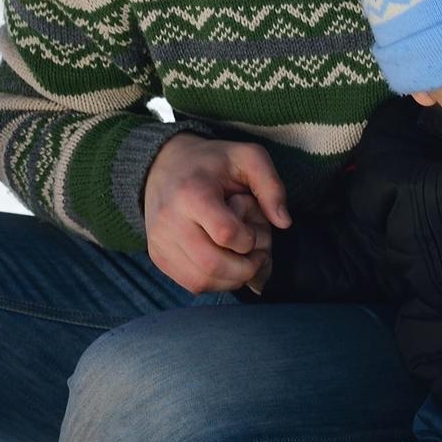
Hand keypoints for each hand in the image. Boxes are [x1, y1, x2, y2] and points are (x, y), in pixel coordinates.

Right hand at [141, 134, 289, 293]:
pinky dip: (215, 282)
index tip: (253, 230)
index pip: (226, 234)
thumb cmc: (211, 162)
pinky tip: (223, 264)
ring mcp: (160, 241)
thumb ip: (271, 186)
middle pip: (213, 265)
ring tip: (240, 260)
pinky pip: (190, 284)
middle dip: (245, 269)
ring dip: (232, 279)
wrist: (162, 166)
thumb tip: (284, 223)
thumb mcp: (247, 157)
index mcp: (192, 193)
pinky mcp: (157, 256)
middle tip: (257, 257)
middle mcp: (170, 220)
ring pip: (202, 281)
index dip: (249, 239)